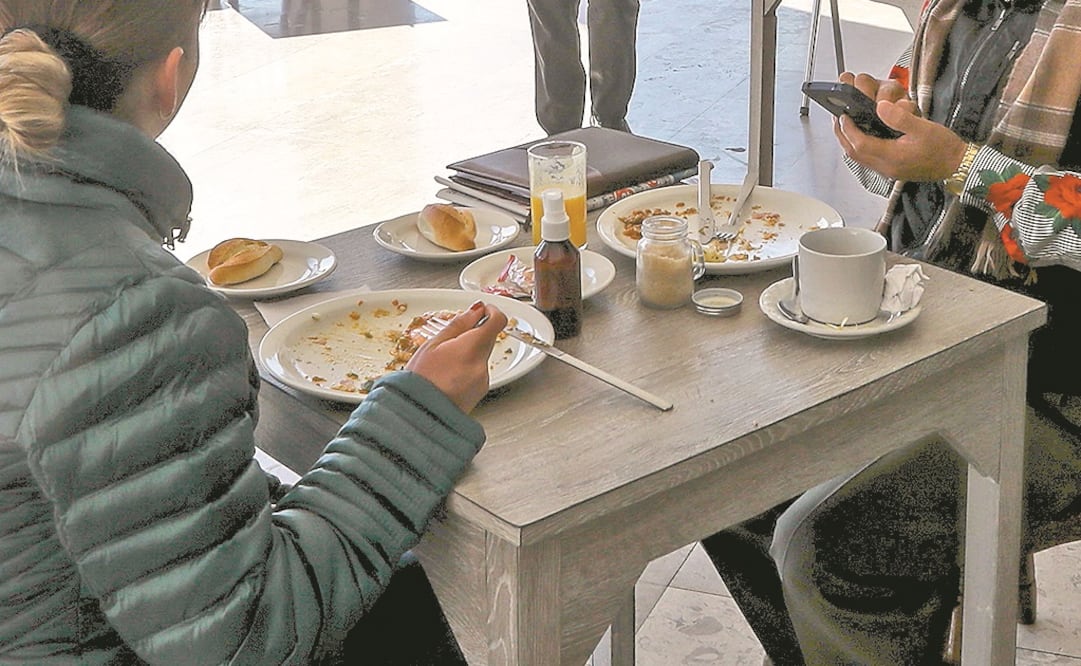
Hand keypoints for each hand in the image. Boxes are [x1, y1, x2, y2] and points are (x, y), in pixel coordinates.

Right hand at [405, 300, 508, 413]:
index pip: (497, 321)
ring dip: (467, 353)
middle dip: (472, 335)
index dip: (491, 311)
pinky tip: (447, 376)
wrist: (418, 416)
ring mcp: (483, 381)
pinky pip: (477, 372)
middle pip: (487, 339)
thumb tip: (476, 310)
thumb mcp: (432, 345)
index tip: (482, 310)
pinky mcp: (480, 392)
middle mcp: (482, 365)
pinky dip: (466, 369)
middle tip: (449, 340)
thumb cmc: (419, 382)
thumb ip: (458, 324)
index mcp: (472, 349)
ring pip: (481, 356)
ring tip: (442, 363)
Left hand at [834, 72, 966, 182]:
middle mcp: (887, 167)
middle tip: (838, 119)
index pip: (861, 144)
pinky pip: (868, 159)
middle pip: (854, 153)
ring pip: (859, 158)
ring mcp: (888, 170)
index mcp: (893, 157)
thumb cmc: (944, 148)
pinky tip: (861, 136)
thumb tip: (880, 106)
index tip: (843, 116)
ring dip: (849, 141)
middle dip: (843, 135)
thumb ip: (900, 117)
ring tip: (845, 126)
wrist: (958, 165)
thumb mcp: (924, 127)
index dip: (849, 129)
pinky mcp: (892, 169)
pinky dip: (859, 147)